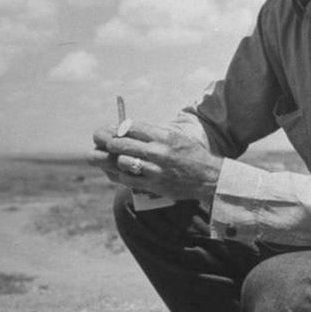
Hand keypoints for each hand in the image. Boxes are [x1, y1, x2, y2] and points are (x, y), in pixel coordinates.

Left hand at [88, 121, 222, 200]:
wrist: (208, 178)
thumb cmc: (190, 155)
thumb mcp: (175, 137)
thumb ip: (153, 133)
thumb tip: (125, 129)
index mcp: (164, 136)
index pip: (130, 126)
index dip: (116, 128)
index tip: (111, 130)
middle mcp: (158, 151)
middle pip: (120, 143)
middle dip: (107, 142)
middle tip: (102, 142)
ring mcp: (155, 169)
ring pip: (120, 161)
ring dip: (112, 159)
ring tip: (109, 157)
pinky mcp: (153, 185)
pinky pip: (126, 179)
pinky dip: (117, 174)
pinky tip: (115, 170)